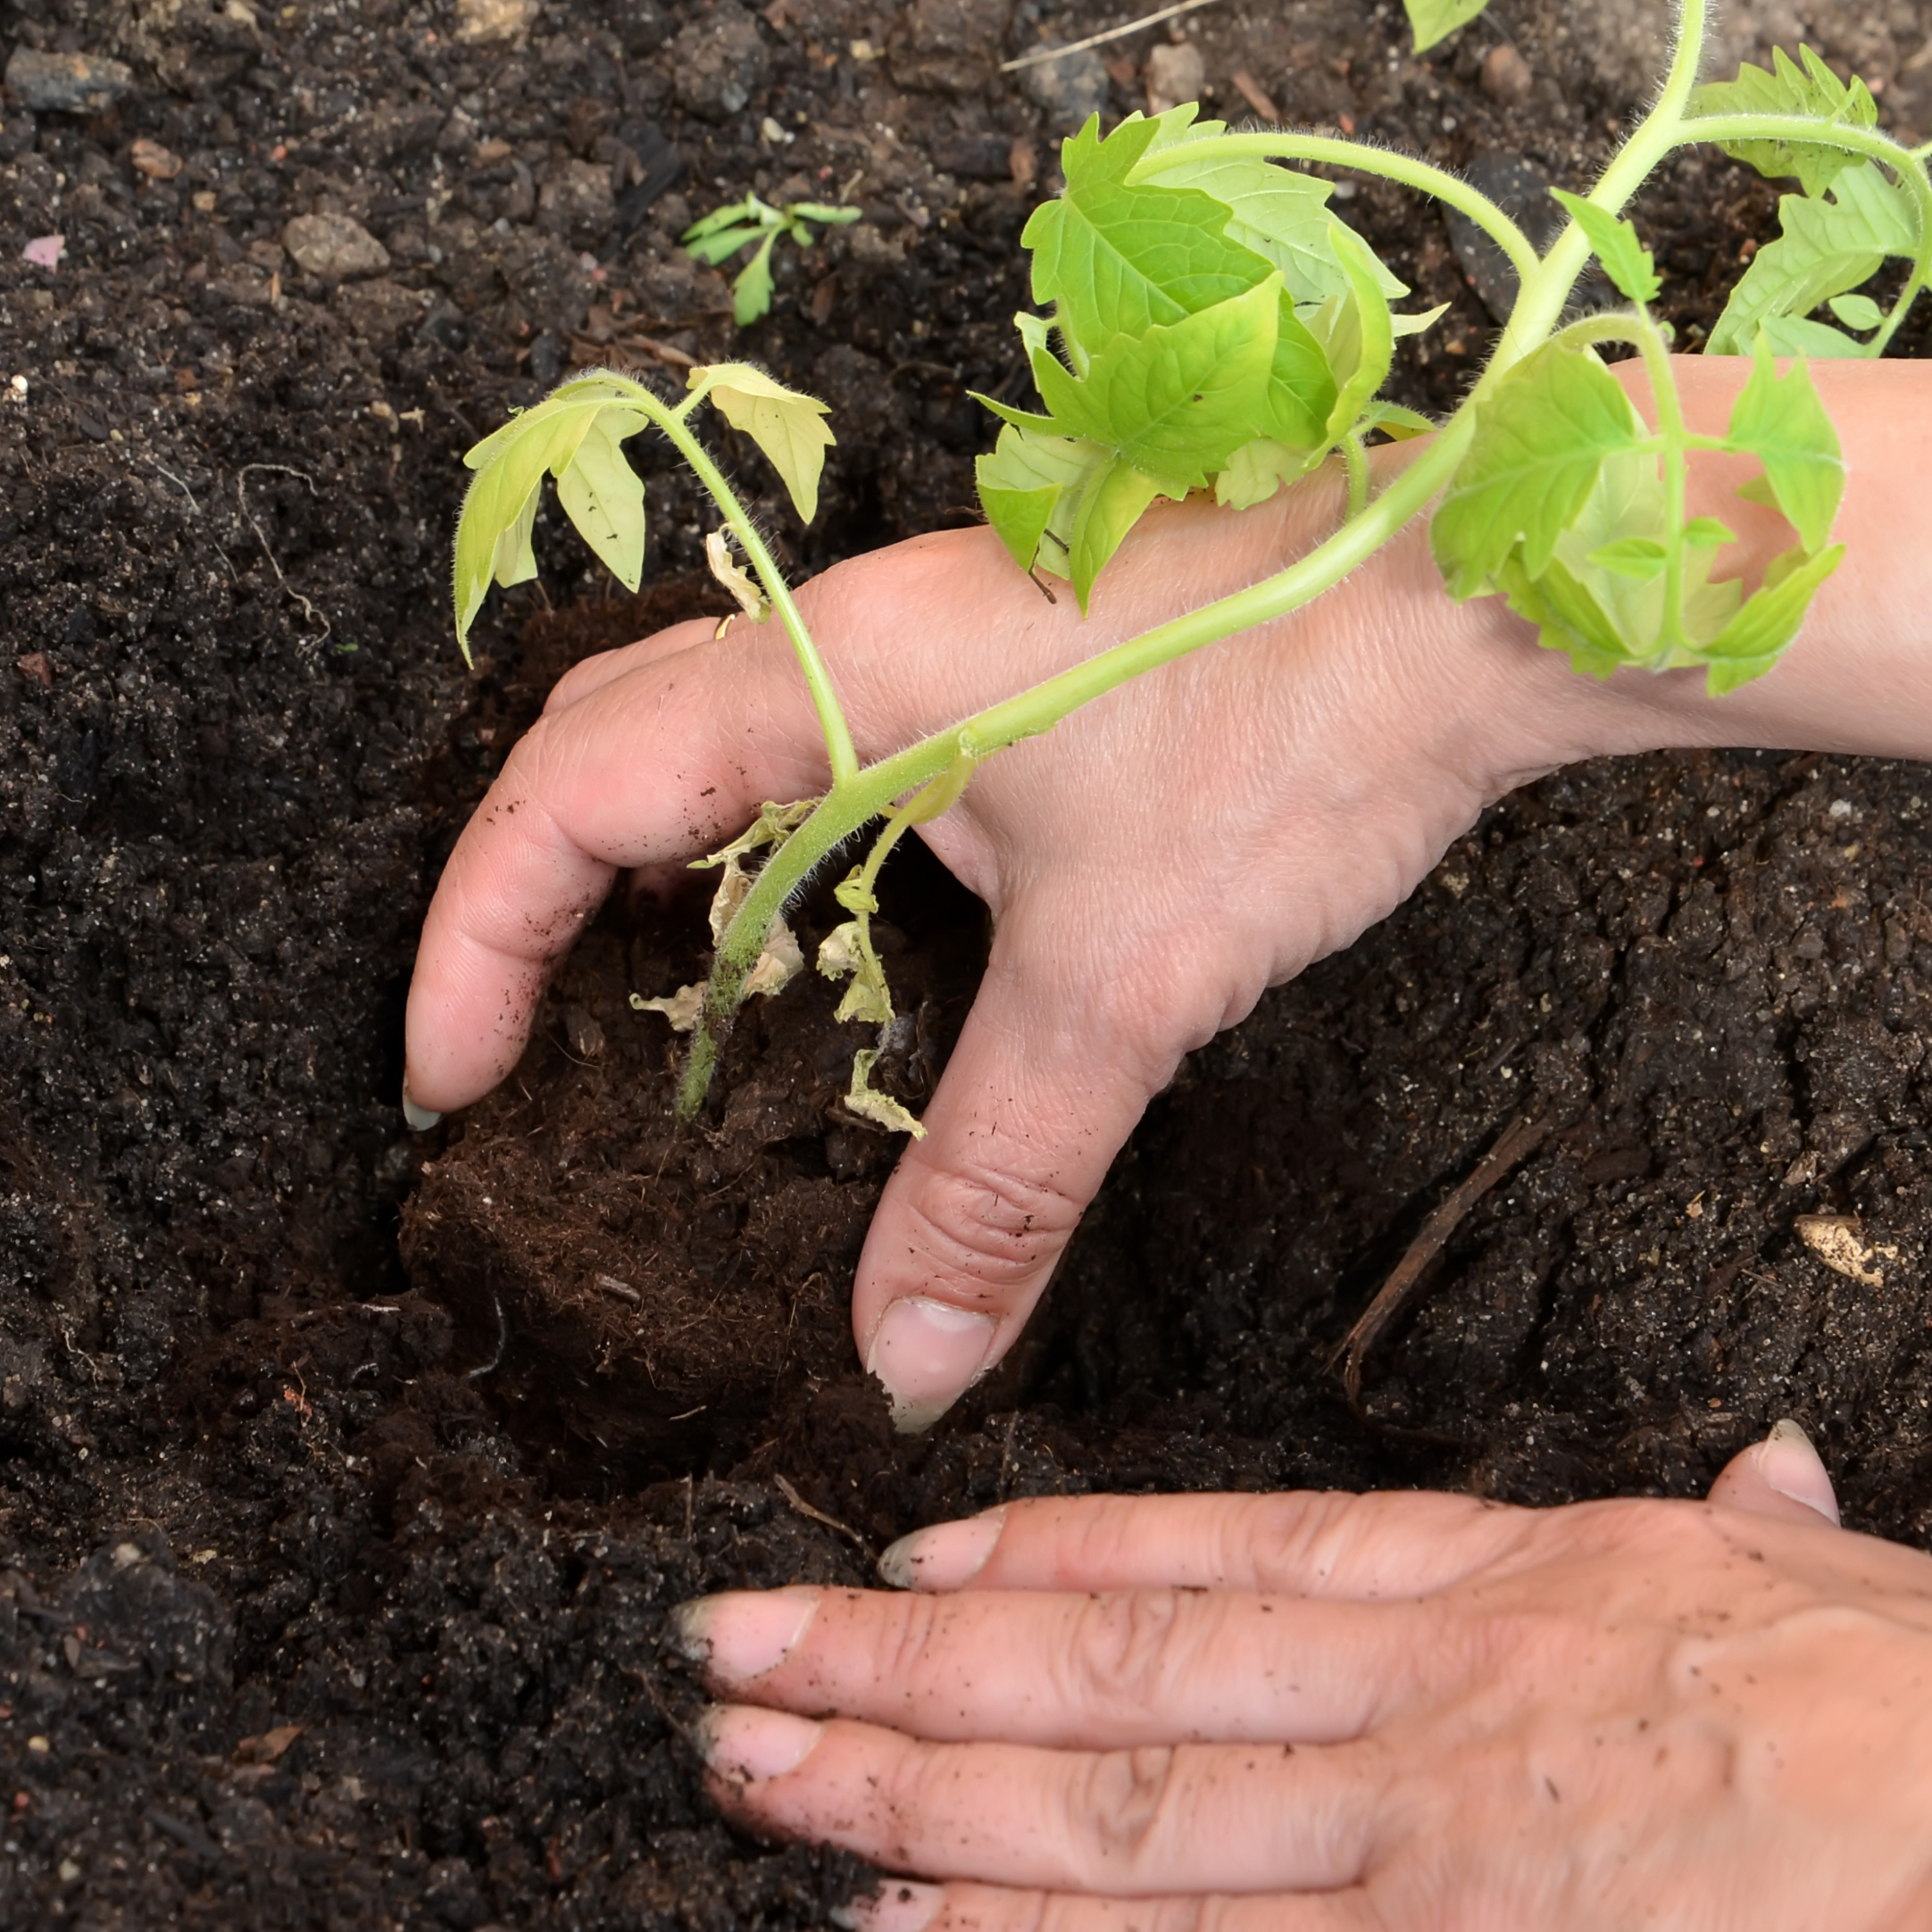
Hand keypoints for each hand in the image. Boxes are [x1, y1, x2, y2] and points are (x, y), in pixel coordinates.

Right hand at [402, 465, 1639, 1427]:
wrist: (1481, 582)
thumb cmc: (1295, 722)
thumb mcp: (1124, 982)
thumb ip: (997, 1172)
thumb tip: (903, 1348)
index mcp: (827, 674)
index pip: (563, 790)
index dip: (477, 939)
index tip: (450, 1084)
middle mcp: (858, 631)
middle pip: (605, 734)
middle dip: (529, 892)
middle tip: (507, 1050)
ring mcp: (942, 631)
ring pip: (721, 727)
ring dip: (657, 857)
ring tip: (643, 1012)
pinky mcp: (1024, 659)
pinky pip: (833, 741)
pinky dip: (781, 842)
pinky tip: (839, 942)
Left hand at [681, 1438, 1931, 1931]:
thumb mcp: (1889, 1602)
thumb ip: (1782, 1548)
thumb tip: (1769, 1469)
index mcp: (1543, 1582)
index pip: (1240, 1555)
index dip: (1060, 1556)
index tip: (919, 1556)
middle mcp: (1444, 1702)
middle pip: (1119, 1677)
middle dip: (905, 1672)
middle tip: (727, 1659)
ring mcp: (1428, 1855)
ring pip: (1111, 1813)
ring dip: (912, 1796)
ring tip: (757, 1774)